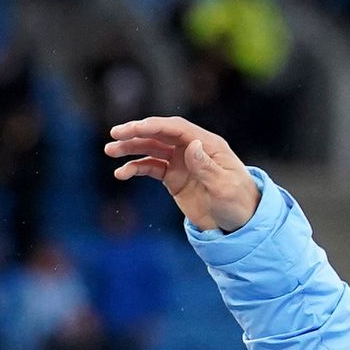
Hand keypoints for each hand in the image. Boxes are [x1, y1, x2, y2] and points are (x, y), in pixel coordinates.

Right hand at [103, 116, 261, 231]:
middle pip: (161, 134)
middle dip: (137, 133)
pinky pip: (151, 168)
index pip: (177, 129)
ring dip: (131, 148)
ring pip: (152, 149)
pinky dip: (136, 168)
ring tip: (110, 150)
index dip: (155, 126)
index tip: (134, 128)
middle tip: (115, 134)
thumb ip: (207, 167)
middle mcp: (193, 149)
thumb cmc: (239, 202)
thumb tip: (192, 145)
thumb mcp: (225, 186)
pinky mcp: (174, 178)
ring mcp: (182, 162)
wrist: (239, 224)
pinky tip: (122, 173)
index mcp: (208, 144)